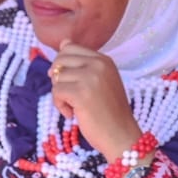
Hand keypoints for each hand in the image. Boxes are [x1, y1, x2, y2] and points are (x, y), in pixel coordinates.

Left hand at [49, 42, 141, 161]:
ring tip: (74, 107)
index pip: (70, 47)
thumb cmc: (110, 113)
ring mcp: (91, 77)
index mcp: (104, 60)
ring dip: (60, 95)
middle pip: (60, 60)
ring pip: (56, 77)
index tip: (72, 82)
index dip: (64, 65)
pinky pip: (56, 92)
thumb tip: (63, 42)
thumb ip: (83, 63)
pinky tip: (72, 114)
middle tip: (70, 95)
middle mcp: (99, 64)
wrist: (122, 136)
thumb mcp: (101, 81)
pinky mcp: (81, 93)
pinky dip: (60, 105)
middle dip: (58, 78)